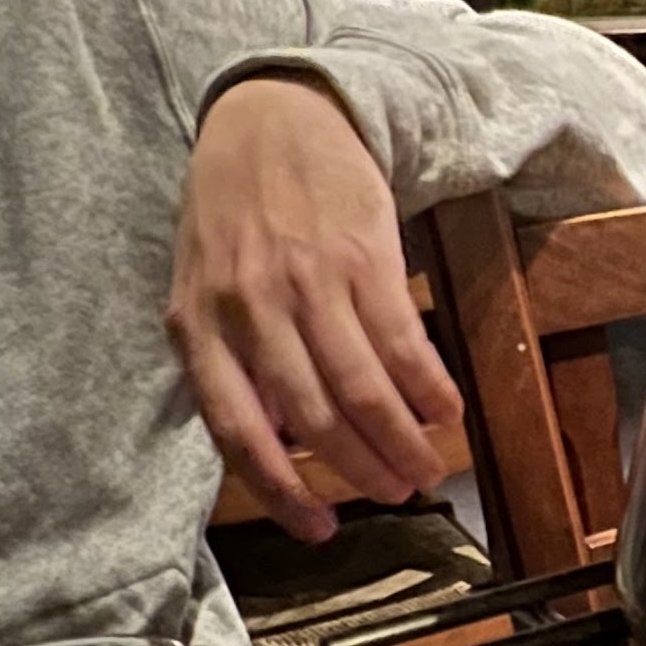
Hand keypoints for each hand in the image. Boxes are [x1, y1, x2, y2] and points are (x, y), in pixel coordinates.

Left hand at [169, 76, 463, 542]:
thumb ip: (226, 359)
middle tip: (396, 494)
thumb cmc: (232, 212)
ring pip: (361, 387)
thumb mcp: (201, 285)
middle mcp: (249, 308)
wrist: (272, 116)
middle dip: (360, 469)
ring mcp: (307, 281)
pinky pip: (401, 341)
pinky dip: (428, 387)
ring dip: (401, 440)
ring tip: (425, 467)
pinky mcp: (362, 256)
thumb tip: (272, 445)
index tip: (320, 529)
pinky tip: (446, 412)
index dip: (282, 491)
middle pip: (312, 417)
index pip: (237, 431)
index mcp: (199, 325)